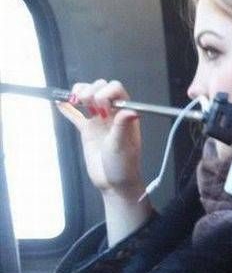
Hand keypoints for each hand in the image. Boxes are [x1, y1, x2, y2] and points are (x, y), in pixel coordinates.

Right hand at [57, 79, 143, 197]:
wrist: (114, 184)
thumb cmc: (124, 166)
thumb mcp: (123, 146)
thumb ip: (122, 126)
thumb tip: (130, 110)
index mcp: (124, 114)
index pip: (116, 89)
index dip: (106, 92)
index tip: (101, 105)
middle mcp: (112, 114)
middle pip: (100, 88)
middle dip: (92, 91)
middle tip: (90, 106)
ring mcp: (98, 121)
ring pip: (87, 97)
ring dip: (80, 94)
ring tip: (76, 101)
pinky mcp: (87, 131)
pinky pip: (75, 116)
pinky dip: (67, 109)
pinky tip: (60, 103)